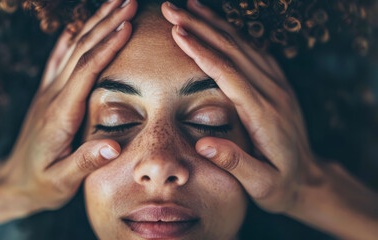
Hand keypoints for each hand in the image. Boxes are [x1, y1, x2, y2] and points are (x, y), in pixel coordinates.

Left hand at [0, 0, 136, 215]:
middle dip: (105, 23)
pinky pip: (59, 59)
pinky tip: (78, 26)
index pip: (86, 71)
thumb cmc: (40, 183)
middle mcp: (53, 96)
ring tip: (114, 4)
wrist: (13, 181)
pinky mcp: (47, 94)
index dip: (107, 47)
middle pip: (80, 50)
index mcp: (60, 114)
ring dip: (94, 24)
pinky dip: (71, 38)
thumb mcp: (61, 181)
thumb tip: (112, 147)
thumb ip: (85, 162)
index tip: (127, 25)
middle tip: (128, 2)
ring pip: (72, 49)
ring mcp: (48, 92)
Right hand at [161, 0, 319, 213]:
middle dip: (200, 26)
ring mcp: (277, 85)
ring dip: (214, 23)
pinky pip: (253, 50)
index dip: (202, 51)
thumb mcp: (261, 184)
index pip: (228, 73)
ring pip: (243, 44)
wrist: (308, 178)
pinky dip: (232, 33)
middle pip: (233, 49)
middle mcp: (272, 92)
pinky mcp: (277, 83)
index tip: (178, 31)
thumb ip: (235, 163)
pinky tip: (217, 24)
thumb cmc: (280, 183)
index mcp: (264, 114)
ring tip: (189, 6)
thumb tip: (202, 144)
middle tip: (171, 8)